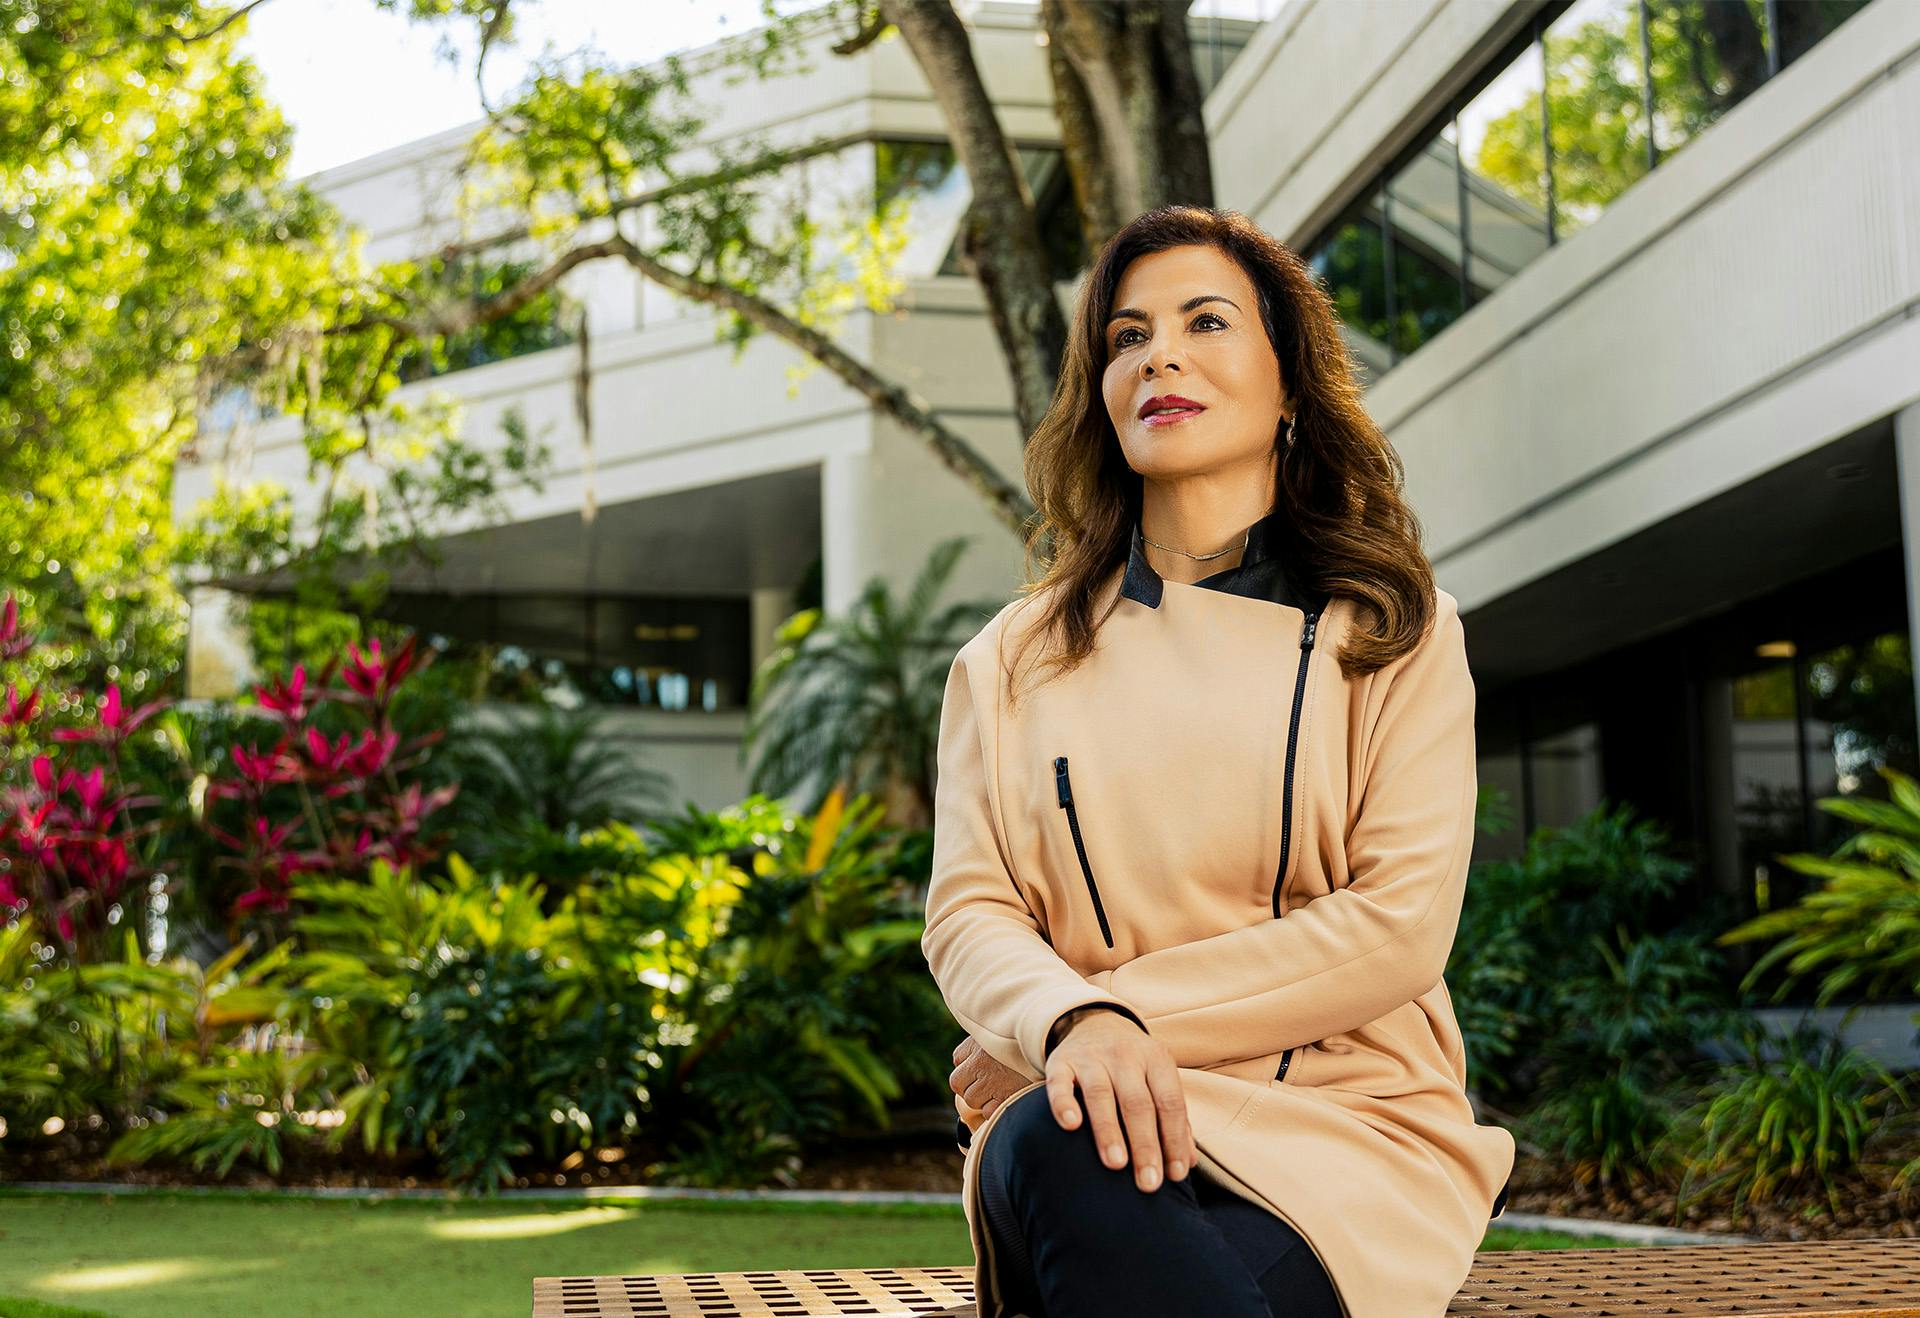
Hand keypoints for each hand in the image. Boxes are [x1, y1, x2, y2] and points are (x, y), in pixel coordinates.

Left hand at [951, 1034, 1033, 1120]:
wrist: (1059, 1058)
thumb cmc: (1037, 1045)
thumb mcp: (1012, 1035)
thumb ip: (991, 1044)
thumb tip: (969, 1056)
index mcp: (980, 1043)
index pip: (958, 1059)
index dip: (970, 1067)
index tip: (982, 1070)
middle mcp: (980, 1061)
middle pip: (958, 1083)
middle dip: (972, 1086)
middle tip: (992, 1085)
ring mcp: (989, 1082)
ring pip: (972, 1100)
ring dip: (984, 1100)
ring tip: (1006, 1091)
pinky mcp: (1002, 1100)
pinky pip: (988, 1113)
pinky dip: (997, 1111)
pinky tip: (1012, 1100)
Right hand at [1045, 1009, 1194, 1193]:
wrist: (1094, 1023)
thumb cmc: (1133, 1066)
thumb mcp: (1157, 1080)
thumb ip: (1173, 1119)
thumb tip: (1187, 1163)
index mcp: (1156, 1059)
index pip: (1170, 1102)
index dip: (1174, 1139)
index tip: (1175, 1175)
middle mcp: (1125, 1055)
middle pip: (1138, 1102)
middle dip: (1145, 1144)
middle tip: (1148, 1183)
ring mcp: (1091, 1057)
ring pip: (1101, 1094)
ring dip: (1109, 1130)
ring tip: (1115, 1164)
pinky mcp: (1061, 1062)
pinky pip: (1060, 1083)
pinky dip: (1064, 1103)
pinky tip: (1070, 1125)